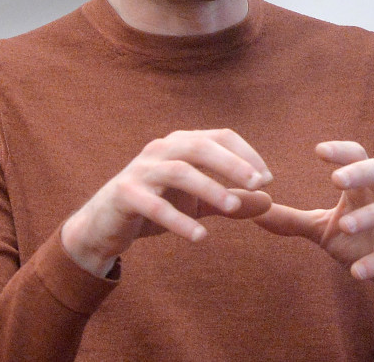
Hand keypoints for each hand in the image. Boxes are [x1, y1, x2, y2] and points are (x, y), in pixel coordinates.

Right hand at [61, 128, 272, 277]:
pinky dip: (178, 220)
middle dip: (232, 163)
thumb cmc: (157, 206)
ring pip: (178, 171)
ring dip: (209, 187)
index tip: (268, 179)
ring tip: (233, 208)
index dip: (246, 154)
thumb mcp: (198, 203)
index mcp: (181, 144)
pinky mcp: (124, 195)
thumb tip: (269, 201)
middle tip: (259, 184)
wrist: (104, 225)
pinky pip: (154, 205)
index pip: (220, 136)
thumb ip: (232, 201)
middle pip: (200, 147)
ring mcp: (141, 170)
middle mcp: (161, 150)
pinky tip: (200, 236)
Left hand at [253, 141, 373, 305]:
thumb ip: (291, 219)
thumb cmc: (359, 241)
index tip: (318, 150)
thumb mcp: (323, 229)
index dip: (341, 151)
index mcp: (365, 186)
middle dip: (360, 172)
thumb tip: (253, 212)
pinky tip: (358, 272)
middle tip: (336, 179)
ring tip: (344, 227)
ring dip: (369, 217)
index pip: (357, 156)